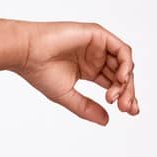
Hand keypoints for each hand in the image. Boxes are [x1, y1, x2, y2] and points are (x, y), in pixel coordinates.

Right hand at [11, 21, 138, 122]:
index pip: (113, 84)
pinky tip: (121, 79)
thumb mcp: (68, 96)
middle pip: (121, 74)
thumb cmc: (41, 73)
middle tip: (126, 108)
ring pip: (124, 63)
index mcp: (89, 70)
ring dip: (126, 81)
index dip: (123, 97)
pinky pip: (121, 49)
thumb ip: (87, 108)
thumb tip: (107, 121)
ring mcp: (98, 45)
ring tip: (119, 98)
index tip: (128, 112)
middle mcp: (96, 57)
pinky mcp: (98, 35)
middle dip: (127, 92)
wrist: (28, 54)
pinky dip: (125, 64)